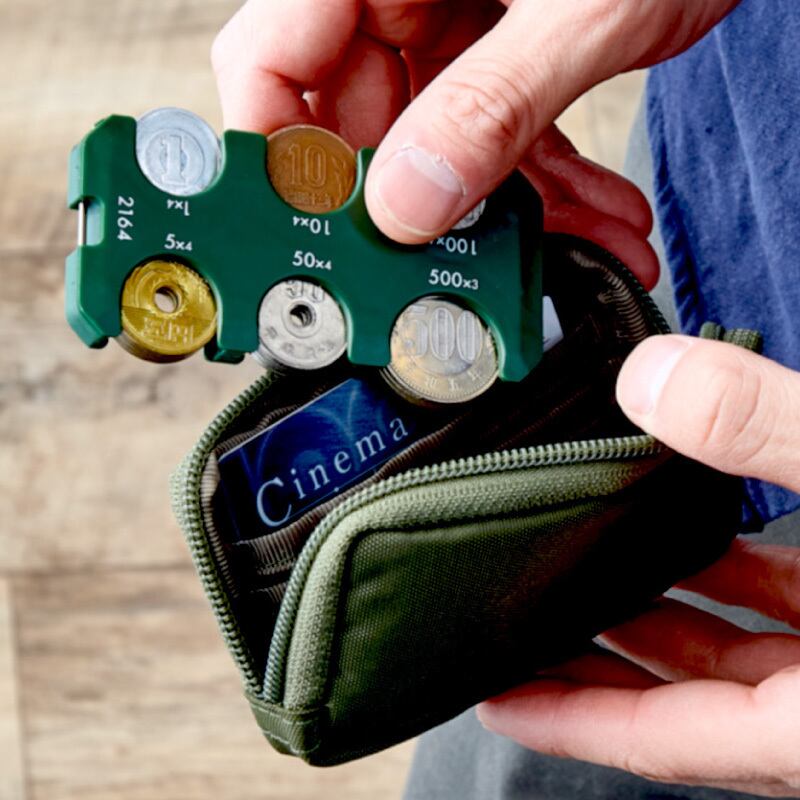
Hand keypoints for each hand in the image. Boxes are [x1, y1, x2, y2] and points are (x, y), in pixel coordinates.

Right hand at [211, 1, 739, 289]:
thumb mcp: (577, 10)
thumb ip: (492, 104)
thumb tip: (410, 206)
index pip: (270, 61)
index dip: (277, 155)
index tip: (313, 236)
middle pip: (358, 127)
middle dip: (410, 213)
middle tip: (444, 274)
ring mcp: (453, 27)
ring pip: (441, 150)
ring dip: (505, 216)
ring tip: (562, 258)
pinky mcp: (506, 56)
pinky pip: (504, 138)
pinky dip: (549, 188)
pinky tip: (595, 223)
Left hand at [478, 336, 799, 796]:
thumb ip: (766, 433)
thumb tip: (651, 375)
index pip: (658, 738)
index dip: (567, 718)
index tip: (490, 693)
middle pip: (680, 696)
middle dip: (602, 650)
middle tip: (524, 606)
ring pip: (732, 650)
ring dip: (667, 605)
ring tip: (590, 556)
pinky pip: (785, 611)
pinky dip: (739, 576)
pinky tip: (700, 526)